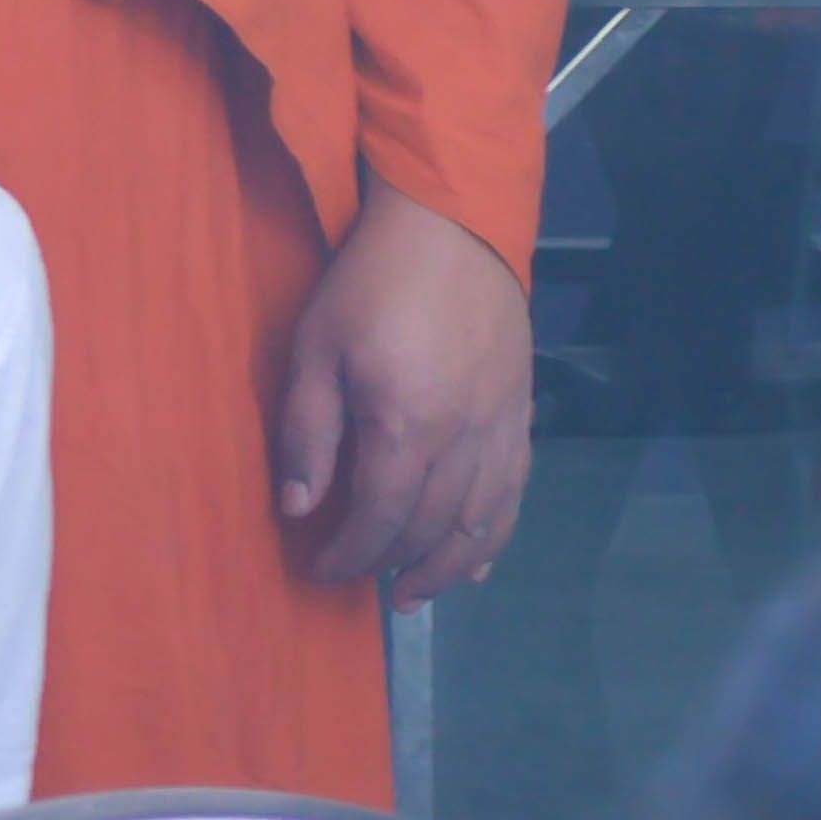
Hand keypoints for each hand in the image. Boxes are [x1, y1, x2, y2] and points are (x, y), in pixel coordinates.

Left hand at [272, 176, 531, 607]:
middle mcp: (462, 440)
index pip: (379, 518)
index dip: (350, 555)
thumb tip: (299, 508)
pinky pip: (515, 493)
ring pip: (481, 524)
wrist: (452, 227)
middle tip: (362, 584)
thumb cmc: (370, 282)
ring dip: (448, 568)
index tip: (322, 571)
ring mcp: (501, 429)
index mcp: (405, 425)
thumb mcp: (316, 347)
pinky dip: (495, 536)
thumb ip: (307, 432)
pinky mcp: (521, 414)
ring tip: (415, 592)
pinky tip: (478, 561)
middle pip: (431, 529)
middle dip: (392, 565)